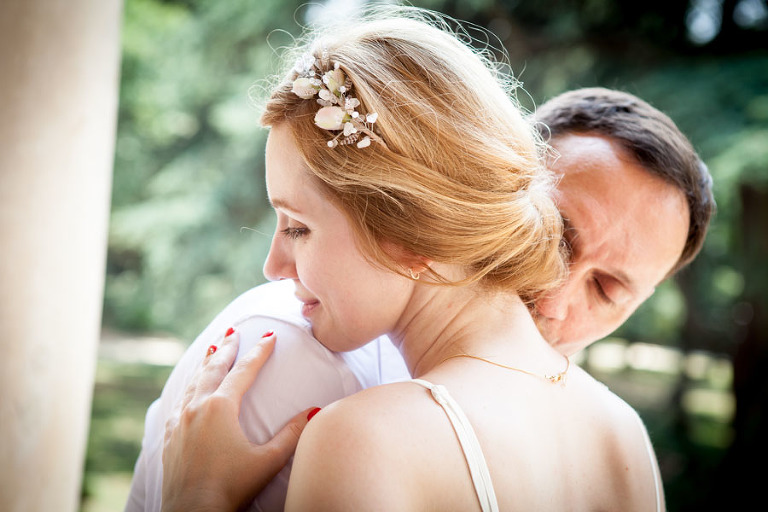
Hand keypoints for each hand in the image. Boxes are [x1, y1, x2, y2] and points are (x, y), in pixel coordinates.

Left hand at [161, 329, 316, 511]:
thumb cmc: (232, 487)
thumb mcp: (268, 460)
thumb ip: (291, 434)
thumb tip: (314, 411)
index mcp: (220, 408)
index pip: (244, 371)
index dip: (259, 351)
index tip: (270, 335)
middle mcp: (196, 408)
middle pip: (213, 368)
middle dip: (227, 347)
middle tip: (234, 331)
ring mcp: (179, 421)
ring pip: (194, 382)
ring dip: (206, 363)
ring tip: (212, 349)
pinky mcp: (169, 437)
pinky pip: (179, 402)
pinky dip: (189, 388)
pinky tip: (191, 390)